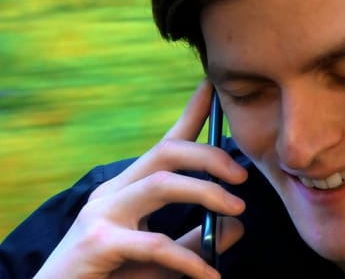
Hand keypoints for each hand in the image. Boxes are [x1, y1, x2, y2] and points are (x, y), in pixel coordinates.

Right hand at [34, 80, 247, 278]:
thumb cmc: (114, 276)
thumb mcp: (163, 259)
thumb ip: (195, 240)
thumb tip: (236, 225)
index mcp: (127, 189)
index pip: (164, 144)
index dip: (191, 114)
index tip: (211, 88)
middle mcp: (113, 192)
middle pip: (165, 152)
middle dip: (209, 156)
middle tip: (242, 177)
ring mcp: (102, 214)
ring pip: (161, 184)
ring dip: (206, 192)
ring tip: (238, 209)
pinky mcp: (98, 243)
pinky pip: (156, 244)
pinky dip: (190, 260)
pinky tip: (210, 275)